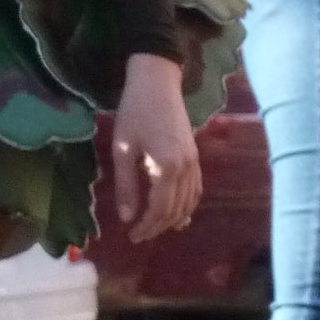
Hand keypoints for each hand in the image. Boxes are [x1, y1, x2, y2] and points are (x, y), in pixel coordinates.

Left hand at [110, 53, 201, 241]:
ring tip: (155, 229)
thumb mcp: (122, 149)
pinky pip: (196, 189)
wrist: (157, 83)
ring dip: (173, 219)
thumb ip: (126, 185)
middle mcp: (186, 168)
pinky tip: (177, 213)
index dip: (146, 226)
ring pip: (189, 201)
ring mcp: (195, 162)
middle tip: (139, 236)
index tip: (131, 236)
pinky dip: (187, 205)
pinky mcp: (196, 157)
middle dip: (158, 226)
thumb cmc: (133, 112)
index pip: (159, 208)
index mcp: (166, 167)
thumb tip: (126, 218)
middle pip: (176, 209)